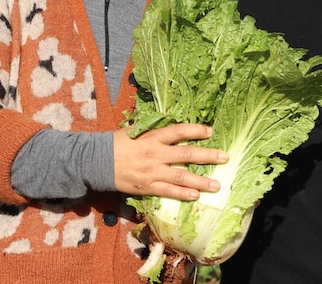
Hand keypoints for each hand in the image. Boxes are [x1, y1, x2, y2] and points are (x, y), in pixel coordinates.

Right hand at [113, 124, 228, 200]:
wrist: (96, 161)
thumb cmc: (116, 143)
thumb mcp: (135, 130)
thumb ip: (153, 129)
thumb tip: (172, 126)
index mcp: (152, 136)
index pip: (179, 131)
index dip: (196, 130)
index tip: (211, 131)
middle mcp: (155, 153)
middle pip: (187, 154)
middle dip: (208, 156)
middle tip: (225, 157)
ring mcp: (151, 171)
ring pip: (181, 176)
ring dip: (200, 181)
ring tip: (216, 185)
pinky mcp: (146, 186)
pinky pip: (167, 191)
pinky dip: (182, 194)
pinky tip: (195, 196)